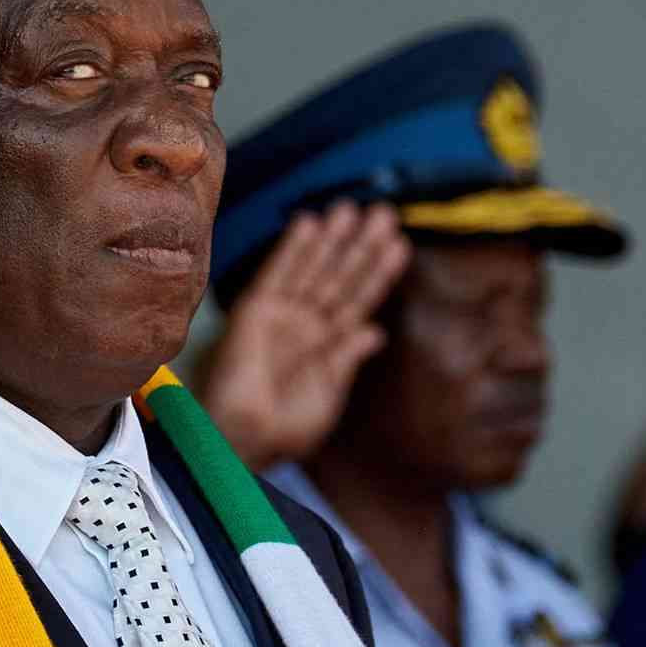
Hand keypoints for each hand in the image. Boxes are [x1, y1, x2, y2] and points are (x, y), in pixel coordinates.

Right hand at [200, 201, 409, 471]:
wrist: (245, 437)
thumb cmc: (286, 427)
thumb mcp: (328, 393)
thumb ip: (346, 357)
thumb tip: (376, 330)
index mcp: (327, 346)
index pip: (359, 300)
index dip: (379, 273)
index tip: (400, 245)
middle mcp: (306, 324)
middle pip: (339, 277)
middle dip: (360, 247)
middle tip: (383, 213)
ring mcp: (281, 315)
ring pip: (313, 268)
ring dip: (332, 239)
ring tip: (352, 209)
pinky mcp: (255, 311)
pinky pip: (277, 273)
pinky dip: (292, 248)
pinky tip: (309, 223)